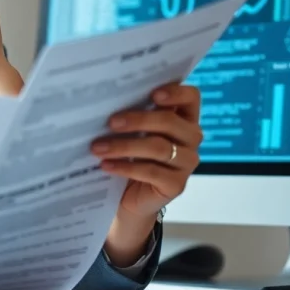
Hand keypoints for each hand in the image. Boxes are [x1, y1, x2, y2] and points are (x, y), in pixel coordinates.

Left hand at [91, 83, 202, 264]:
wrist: (126, 197)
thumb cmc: (128, 156)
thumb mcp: (129, 132)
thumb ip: (128, 115)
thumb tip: (102, 101)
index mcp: (182, 118)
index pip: (191, 98)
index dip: (176, 93)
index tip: (153, 94)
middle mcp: (190, 138)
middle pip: (170, 122)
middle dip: (139, 119)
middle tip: (110, 122)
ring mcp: (186, 163)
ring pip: (159, 148)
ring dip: (124, 146)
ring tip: (97, 147)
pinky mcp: (176, 185)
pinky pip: (152, 172)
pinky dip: (125, 167)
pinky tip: (106, 165)